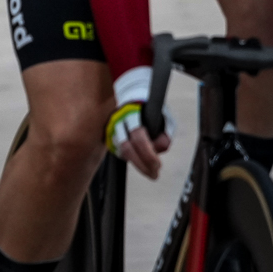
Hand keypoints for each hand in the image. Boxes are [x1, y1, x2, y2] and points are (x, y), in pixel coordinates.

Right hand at [107, 65, 174, 179]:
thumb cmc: (151, 109)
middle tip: (154, 174)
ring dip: (137, 165)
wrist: (131, 97)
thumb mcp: (164, 117)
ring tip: (150, 172)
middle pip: (127, 148)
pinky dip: (130, 160)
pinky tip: (141, 163)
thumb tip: (159, 150)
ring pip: (121, 152)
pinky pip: (118, 152)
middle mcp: (117, 120)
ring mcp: (110, 128)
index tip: (158, 165)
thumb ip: (165, 133)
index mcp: (132, 113)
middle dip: (142, 165)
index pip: (139, 138)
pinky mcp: (107, 135)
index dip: (149, 155)